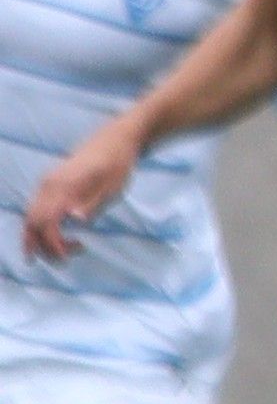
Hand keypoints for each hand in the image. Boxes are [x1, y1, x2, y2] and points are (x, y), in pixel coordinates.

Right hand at [23, 120, 142, 260]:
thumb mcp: (112, 187)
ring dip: (39, 238)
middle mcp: (49, 184)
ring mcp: (47, 183)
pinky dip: (39, 227)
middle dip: (43, 246)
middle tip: (62, 263)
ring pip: (31, 216)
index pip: (47, 222)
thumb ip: (92, 203)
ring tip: (56, 256)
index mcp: (63, 186)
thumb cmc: (117, 165)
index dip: (53, 243)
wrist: (115, 140)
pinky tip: (51, 239)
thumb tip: (75, 219)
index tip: (68, 256)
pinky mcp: (51, 184)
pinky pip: (37, 209)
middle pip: (33, 222)